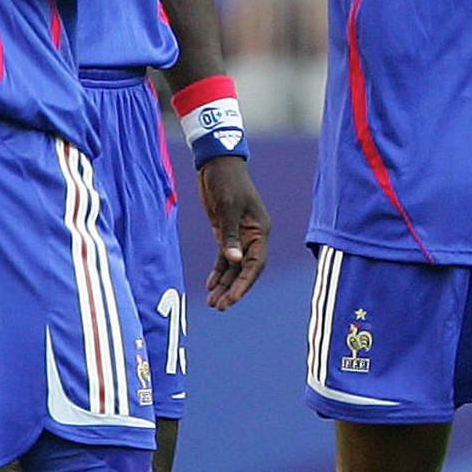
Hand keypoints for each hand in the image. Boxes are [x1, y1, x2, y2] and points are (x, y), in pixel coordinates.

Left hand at [200, 157, 269, 309]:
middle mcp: (253, 236)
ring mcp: (239, 235)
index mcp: (260, 231)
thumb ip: (230, 236)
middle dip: (233, 289)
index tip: (232, 300)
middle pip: (245, 269)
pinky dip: (218, 271)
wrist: (217, 165)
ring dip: (224, 284)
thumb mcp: (227, 208)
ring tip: (213, 302)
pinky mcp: (225, 232)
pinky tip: (210, 285)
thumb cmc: (226, 183)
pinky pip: (224, 257)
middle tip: (219, 307)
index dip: (245, 284)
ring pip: (234, 266)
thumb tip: (234, 260)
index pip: (256, 264)